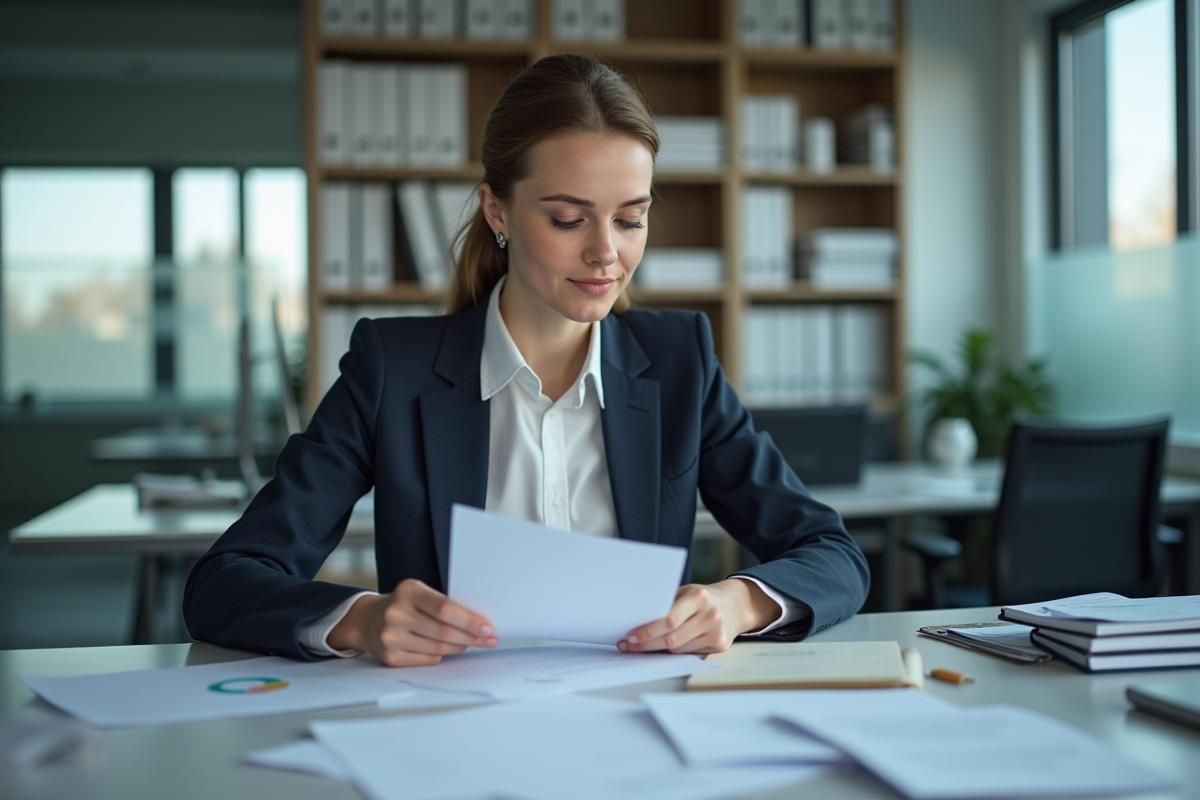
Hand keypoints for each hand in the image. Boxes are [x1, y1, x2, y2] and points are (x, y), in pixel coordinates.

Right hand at [328, 578, 497, 665]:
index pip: (444, 609)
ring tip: (470, 642)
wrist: (368, 620)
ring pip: (438, 648)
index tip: (487, 627)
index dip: (469, 620)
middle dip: (471, 637)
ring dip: (460, 646)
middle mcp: (396, 614)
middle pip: (443, 631)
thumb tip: (478, 621)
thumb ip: (443, 604)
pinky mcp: (391, 657)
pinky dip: (442, 654)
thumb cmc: (403, 605)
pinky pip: (427, 659)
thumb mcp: (419, 593)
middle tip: (488, 639)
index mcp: (408, 592)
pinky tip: (450, 649)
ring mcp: (391, 637)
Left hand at [618, 579, 780, 654]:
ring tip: (638, 647)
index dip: (648, 630)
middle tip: (628, 645)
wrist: (735, 604)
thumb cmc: (703, 598)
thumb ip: (668, 604)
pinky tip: (660, 648)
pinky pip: (688, 653)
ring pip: (678, 648)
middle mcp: (710, 615)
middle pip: (671, 638)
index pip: (669, 619)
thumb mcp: (687, 592)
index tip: (630, 635)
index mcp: (699, 597)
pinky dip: (673, 651)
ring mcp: (716, 632)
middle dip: (646, 644)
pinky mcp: (720, 646)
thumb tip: (638, 620)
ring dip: (656, 649)